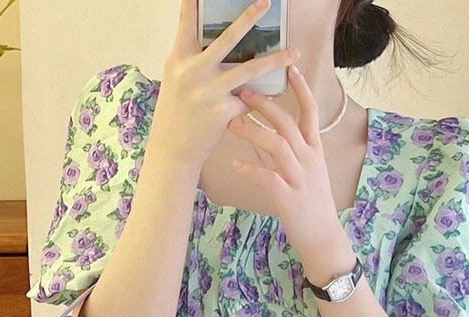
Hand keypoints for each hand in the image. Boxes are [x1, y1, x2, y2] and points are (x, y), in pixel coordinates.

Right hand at [152, 0, 299, 168]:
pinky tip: (271, 96)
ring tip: (295, 53)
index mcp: (179, 59)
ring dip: (275, 61)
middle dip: (249, 18)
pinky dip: (261, 98)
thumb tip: (219, 43)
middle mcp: (193, 71)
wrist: (173, 149)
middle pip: (227, 38)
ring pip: (250, 70)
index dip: (194, 2)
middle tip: (266, 2)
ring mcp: (210, 91)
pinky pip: (250, 100)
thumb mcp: (177, 79)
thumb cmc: (176, 112)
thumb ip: (193, 60)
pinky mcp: (224, 111)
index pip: (187, 22)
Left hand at [227, 62, 347, 274]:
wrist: (323, 239)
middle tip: (243, 92)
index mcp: (314, 152)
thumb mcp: (303, 174)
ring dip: (253, 132)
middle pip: (288, 123)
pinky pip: (269, 179)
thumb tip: (261, 133)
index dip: (301, 89)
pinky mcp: (290, 199)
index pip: (310, 112)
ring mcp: (301, 179)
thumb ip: (284, 153)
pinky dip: (251, 170)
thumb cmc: (310, 206)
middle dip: (265, 105)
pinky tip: (236, 164)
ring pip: (278, 146)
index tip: (289, 69)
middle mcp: (310, 161)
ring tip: (231, 123)